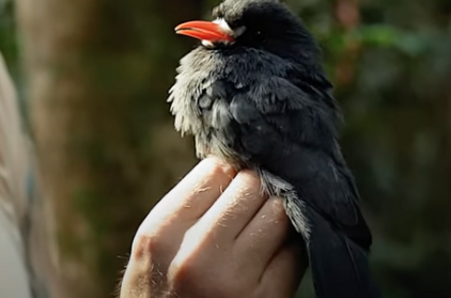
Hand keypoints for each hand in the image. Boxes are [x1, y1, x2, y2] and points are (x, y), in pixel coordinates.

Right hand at [118, 157, 304, 297]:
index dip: (228, 168)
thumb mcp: (155, 244)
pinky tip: (273, 251)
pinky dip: (288, 245)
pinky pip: (295, 252)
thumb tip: (236, 165)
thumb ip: (187, 206)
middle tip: (253, 195)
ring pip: (279, 214)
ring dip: (276, 211)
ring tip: (264, 220)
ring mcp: (236, 279)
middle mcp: (199, 255)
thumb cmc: (160, 287)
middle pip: (251, 187)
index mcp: (162, 233)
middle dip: (255, 186)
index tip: (232, 174)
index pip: (214, 172)